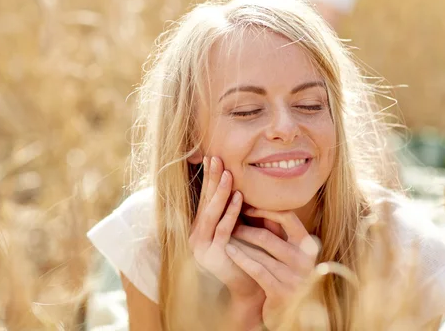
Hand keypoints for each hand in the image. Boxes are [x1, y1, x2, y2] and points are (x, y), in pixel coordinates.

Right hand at [188, 157, 264, 324]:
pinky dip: (231, 212)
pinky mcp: (213, 255)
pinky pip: (223, 229)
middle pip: (205, 202)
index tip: (212, 157)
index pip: (204, 198)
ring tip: (228, 173)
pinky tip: (238, 197)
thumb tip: (242, 184)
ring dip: (220, 192)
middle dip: (211, 179)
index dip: (208, 178)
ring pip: (211, 214)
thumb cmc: (246, 256)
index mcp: (201, 228)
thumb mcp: (239, 228)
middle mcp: (196, 235)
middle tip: (216, 158)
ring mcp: (202, 246)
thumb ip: (237, 211)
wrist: (248, 288)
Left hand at [226, 208, 320, 329]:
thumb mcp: (288, 251)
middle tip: (228, 222)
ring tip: (224, 234)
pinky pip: (257, 270)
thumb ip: (279, 230)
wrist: (291, 312)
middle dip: (244, 228)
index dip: (265, 209)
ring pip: (259, 253)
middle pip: (268, 236)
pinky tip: (229, 249)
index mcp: (308, 245)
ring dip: (239, 242)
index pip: (287, 217)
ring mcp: (294, 277)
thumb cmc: (286, 274)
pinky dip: (241, 257)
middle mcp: (305, 260)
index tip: (245, 205)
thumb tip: (257, 200)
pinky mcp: (281, 292)